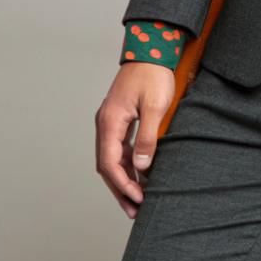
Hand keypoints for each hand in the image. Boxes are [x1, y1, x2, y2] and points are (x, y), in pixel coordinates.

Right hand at [95, 61, 174, 217]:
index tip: (137, 198)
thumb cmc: (153, 74)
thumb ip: (148, 136)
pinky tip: (138, 177)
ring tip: (135, 201)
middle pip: (106, 165)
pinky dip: (126, 166)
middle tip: (133, 211)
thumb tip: (141, 166)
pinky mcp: (119, 120)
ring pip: (111, 159)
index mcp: (110, 120)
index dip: (122, 184)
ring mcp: (110, 122)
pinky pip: (118, 149)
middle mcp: (105, 123)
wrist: (150, 50)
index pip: (109, 162)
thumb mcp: (155, 106)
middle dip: (119, 189)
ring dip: (122, 180)